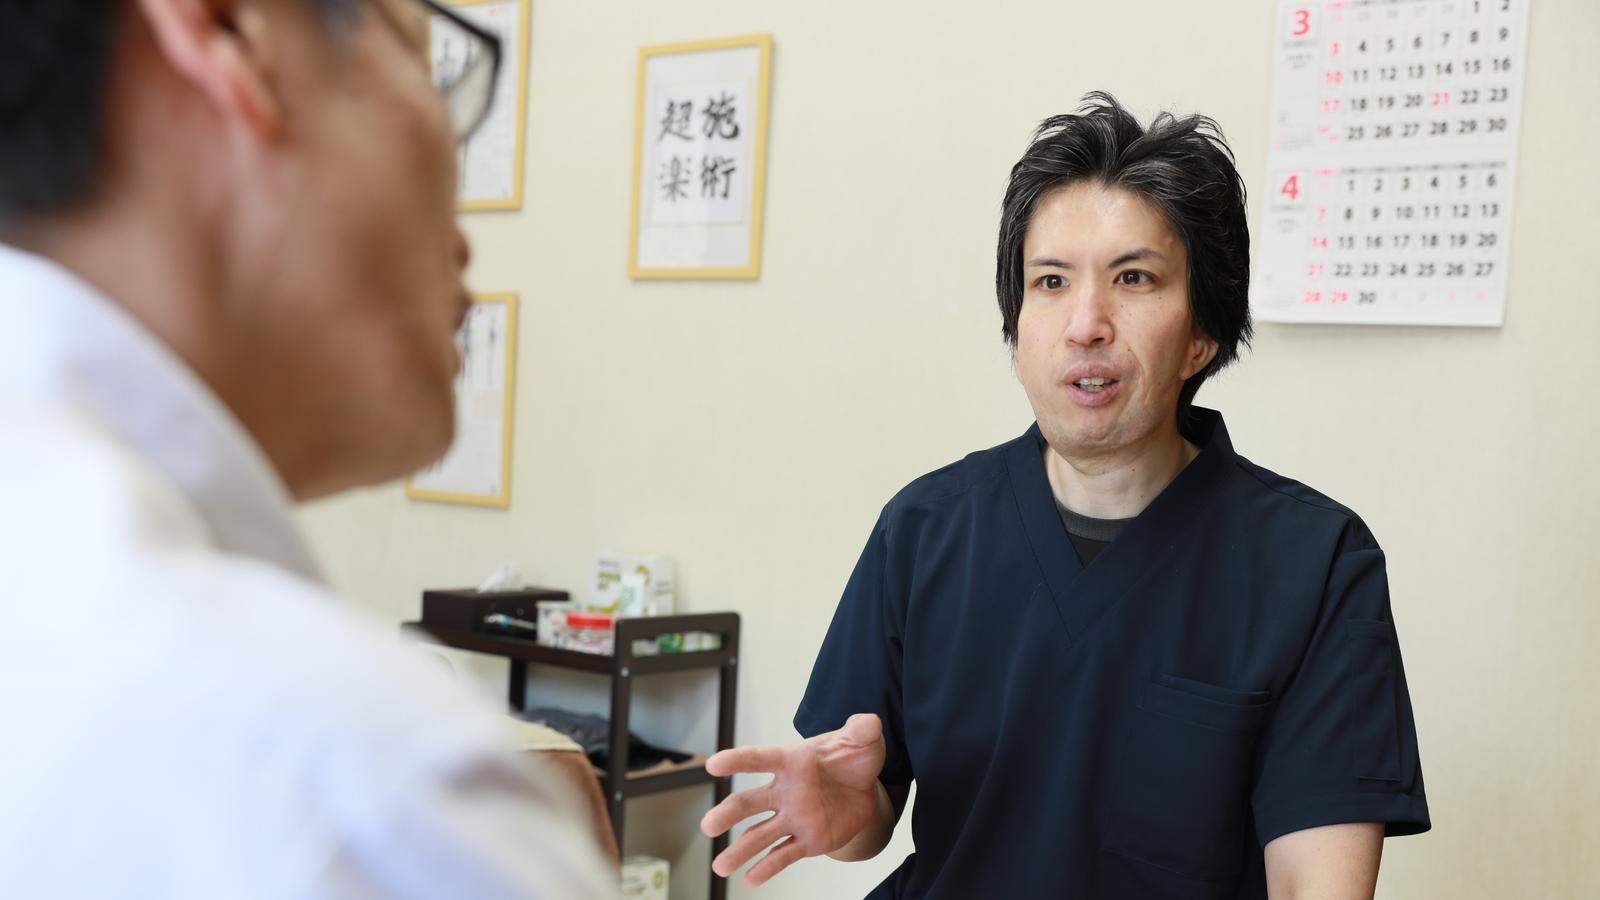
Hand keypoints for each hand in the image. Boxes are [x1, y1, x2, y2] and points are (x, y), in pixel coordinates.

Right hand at [700, 713, 887, 886]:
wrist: (865, 791)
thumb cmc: (854, 760)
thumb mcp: (862, 741)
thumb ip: (862, 730)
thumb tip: (869, 723)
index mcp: (791, 761)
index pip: (760, 758)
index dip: (737, 760)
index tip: (713, 764)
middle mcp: (784, 791)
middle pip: (749, 802)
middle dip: (727, 814)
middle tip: (708, 826)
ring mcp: (792, 818)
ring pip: (759, 835)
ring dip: (739, 850)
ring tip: (720, 867)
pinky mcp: (805, 841)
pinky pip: (783, 855)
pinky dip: (767, 868)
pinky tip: (750, 880)